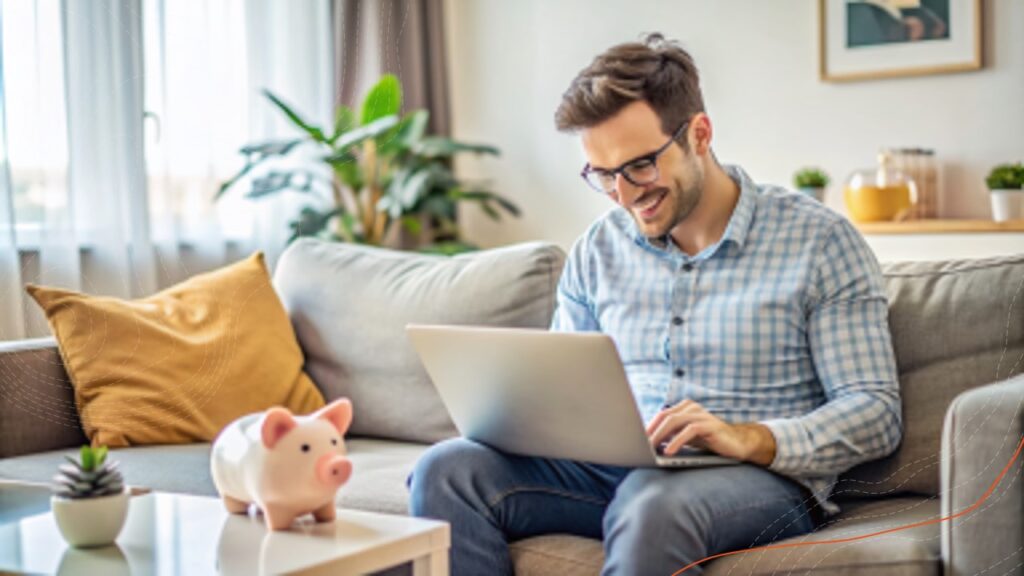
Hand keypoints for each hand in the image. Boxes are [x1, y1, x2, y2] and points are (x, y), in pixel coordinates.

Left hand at [645, 400, 776, 465]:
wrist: (738, 443)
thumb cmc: (709, 441)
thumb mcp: (687, 437)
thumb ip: (671, 436)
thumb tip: (648, 443)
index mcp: (684, 408)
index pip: (660, 415)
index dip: (648, 427)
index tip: (635, 440)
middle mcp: (691, 408)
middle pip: (665, 416)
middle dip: (651, 431)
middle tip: (639, 444)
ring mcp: (701, 414)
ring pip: (674, 421)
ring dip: (660, 435)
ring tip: (650, 447)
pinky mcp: (710, 425)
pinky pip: (689, 430)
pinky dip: (677, 441)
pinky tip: (669, 451)